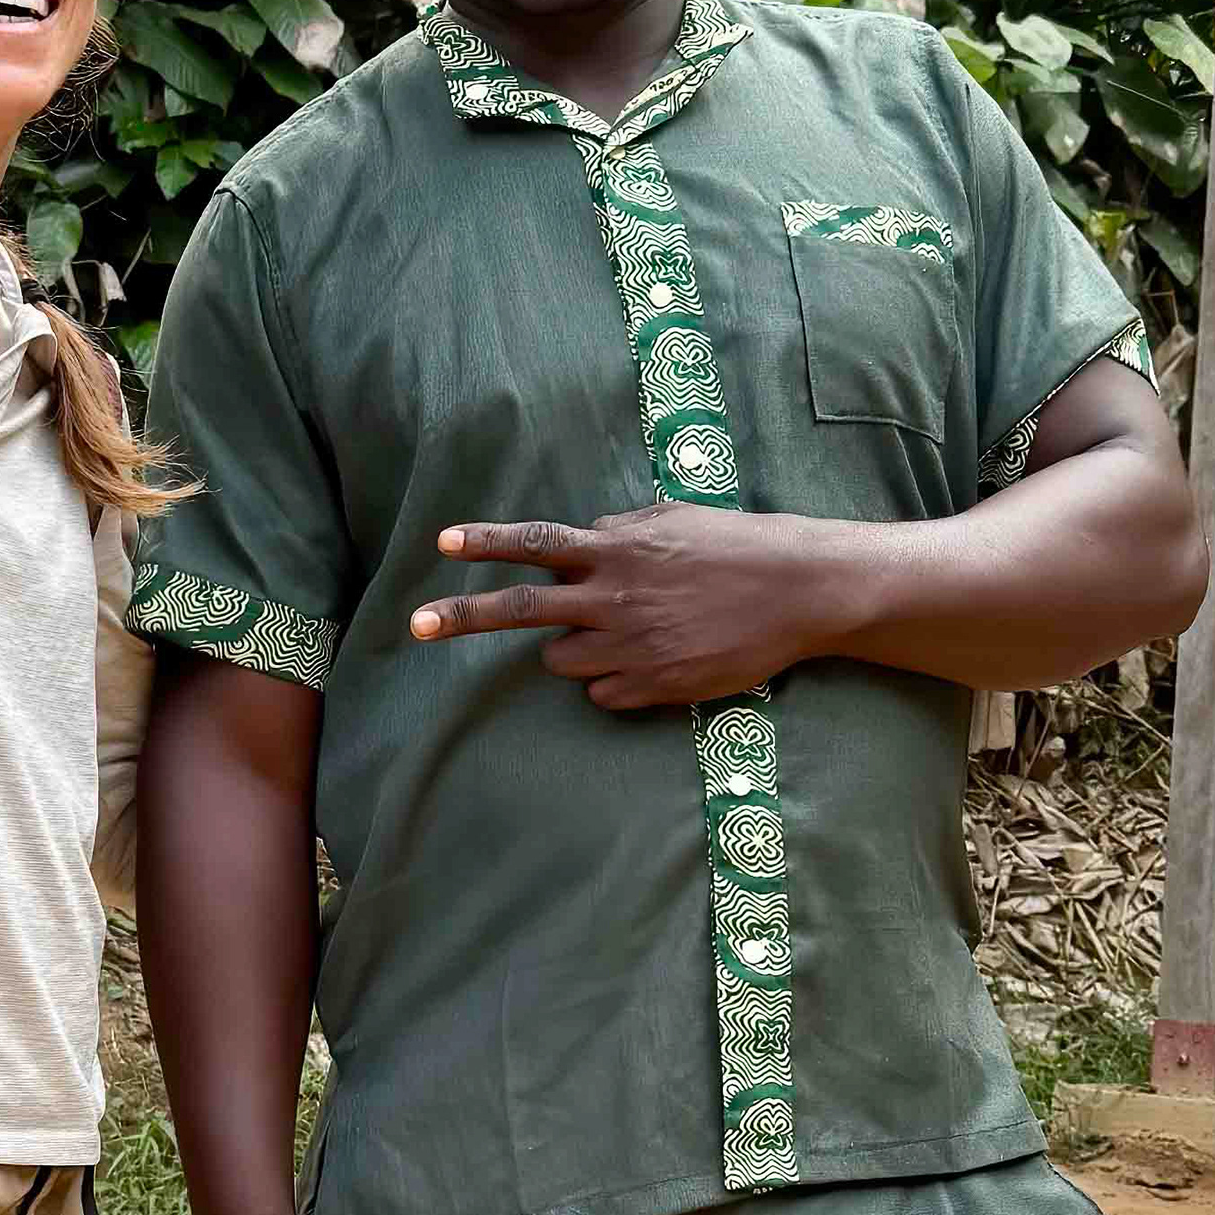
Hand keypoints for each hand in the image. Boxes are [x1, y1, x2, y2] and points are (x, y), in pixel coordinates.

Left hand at [411, 509, 859, 708]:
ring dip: (575, 649)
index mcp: (616, 548)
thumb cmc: (740, 548)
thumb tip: (586, 540)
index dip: (487, 542)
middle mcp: (612, 596)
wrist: (798, 591)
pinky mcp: (652, 685)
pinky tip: (658, 660)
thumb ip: (621, 532)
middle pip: (521, 609)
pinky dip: (615, 681)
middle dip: (462, 616)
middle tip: (417, 626)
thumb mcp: (675, 522)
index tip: (443, 543)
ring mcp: (628, 645)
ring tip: (625, 634)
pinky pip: (603, 692)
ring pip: (562, 660)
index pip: (535, 541)